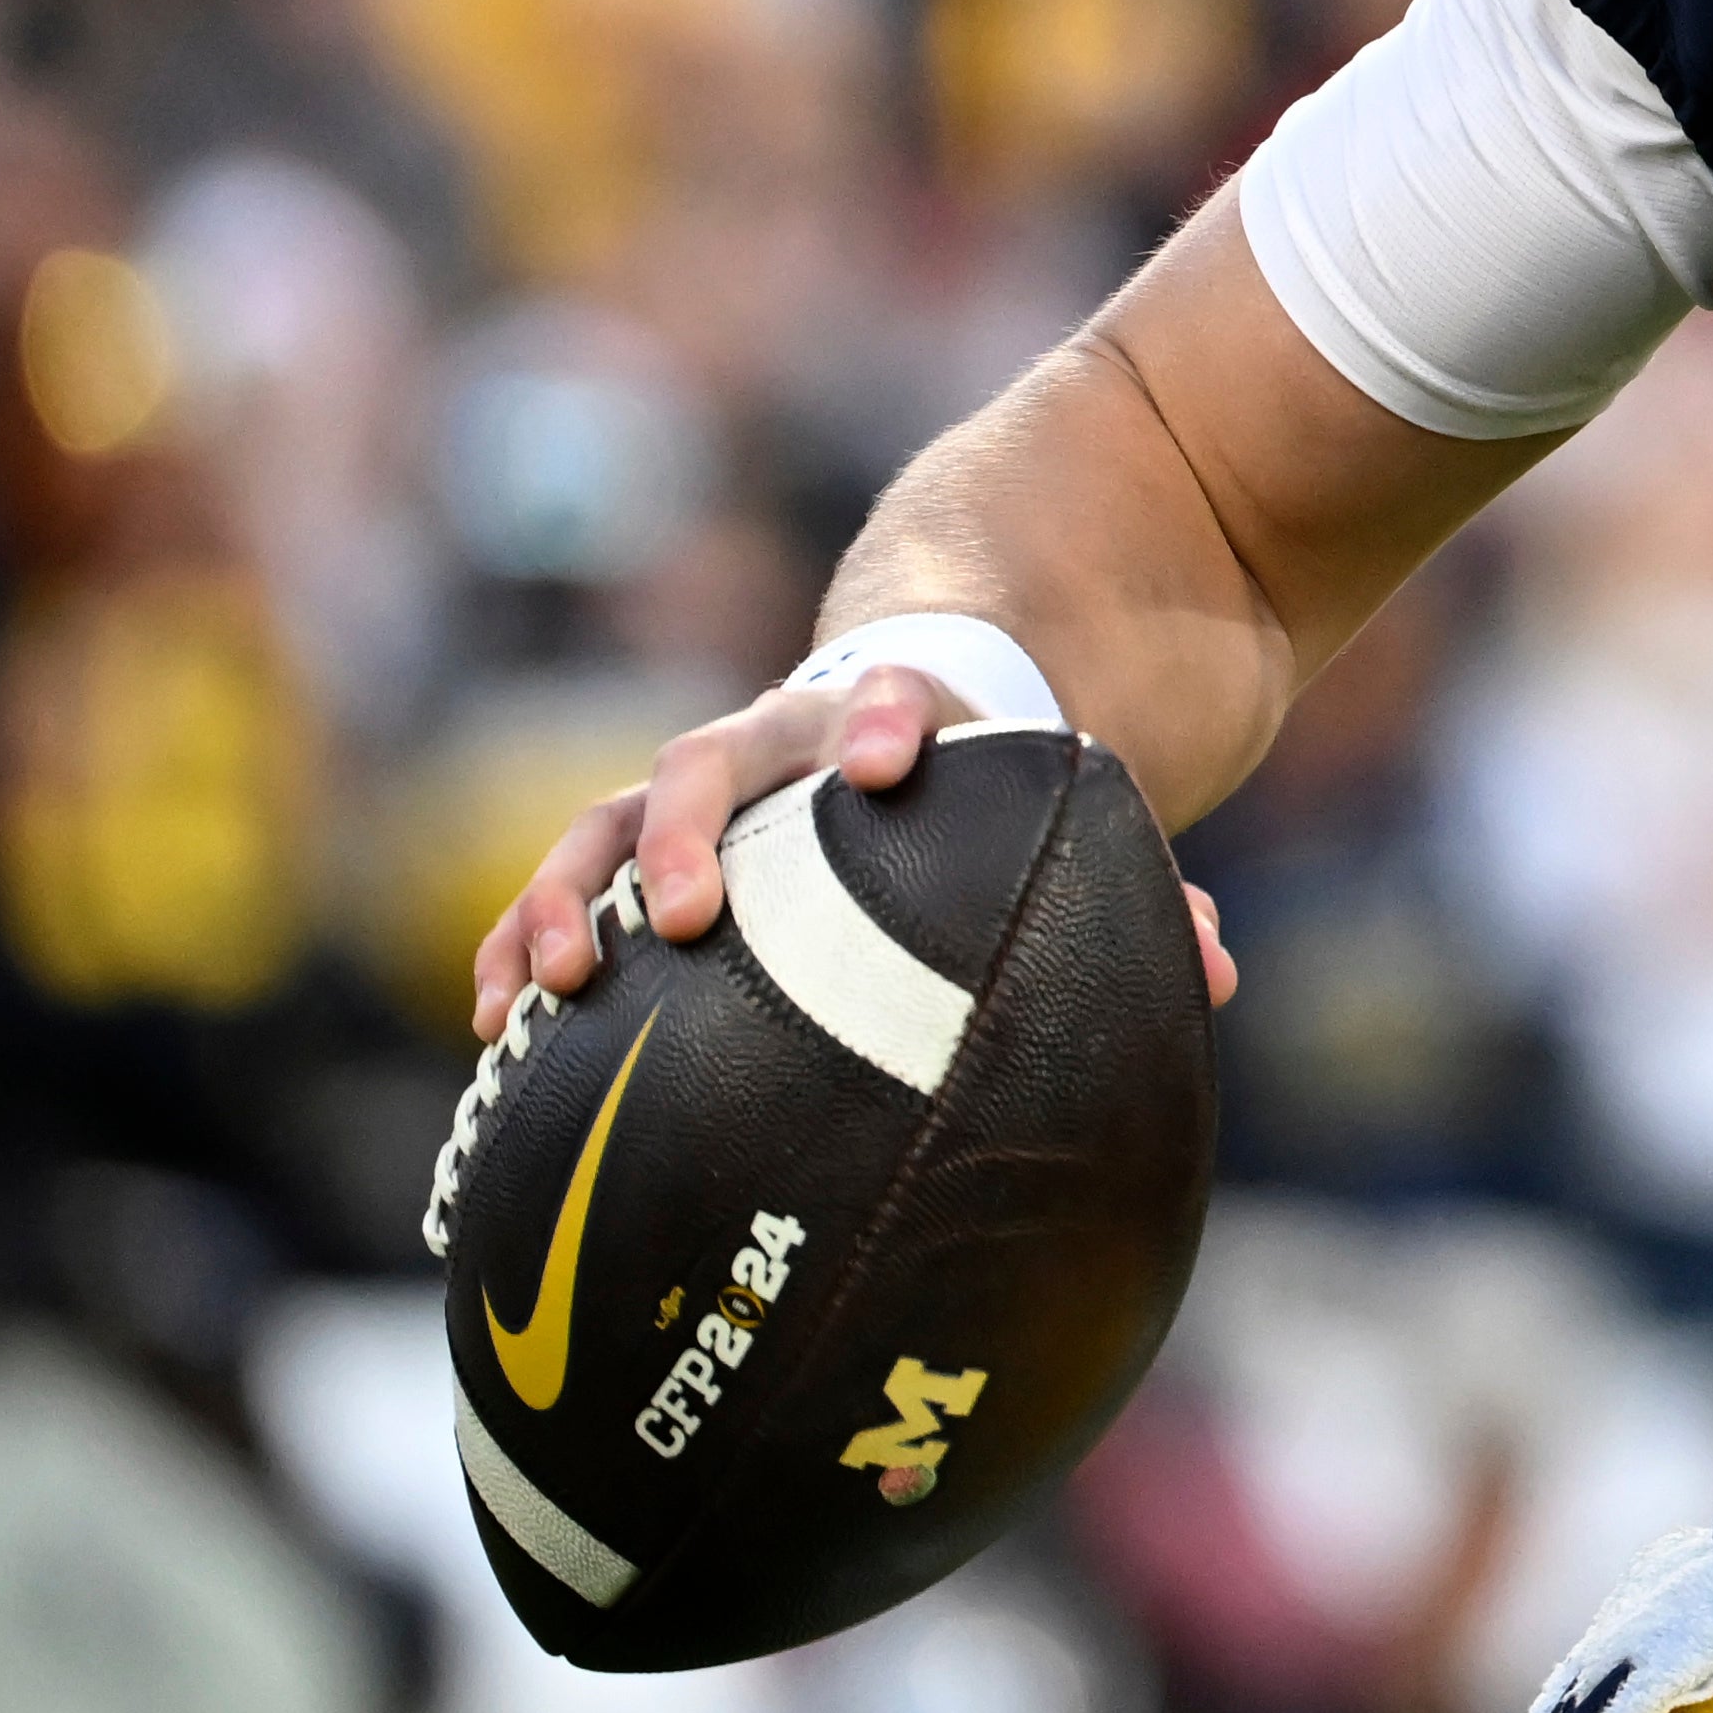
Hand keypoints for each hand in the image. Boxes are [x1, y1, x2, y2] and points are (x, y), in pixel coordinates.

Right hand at [469, 662, 1236, 1040]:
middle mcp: (785, 738)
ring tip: (548, 981)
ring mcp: (709, 786)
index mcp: (902, 719)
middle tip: (690, 910)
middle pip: (719, 756)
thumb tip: (1213, 974)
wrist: (915, 696)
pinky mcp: (656, 837)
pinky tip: (498, 1016)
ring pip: (615, 814)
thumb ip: (1139, 882)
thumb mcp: (1058, 807)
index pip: (900, 702)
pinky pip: (577, 875)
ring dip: (575, 890)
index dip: (895, 721)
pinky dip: (531, 930)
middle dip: (693, 825)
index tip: (894, 756)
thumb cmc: (993, 777)